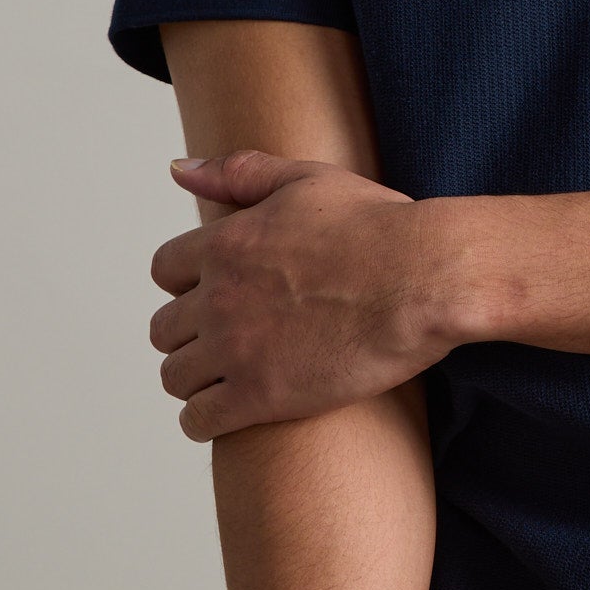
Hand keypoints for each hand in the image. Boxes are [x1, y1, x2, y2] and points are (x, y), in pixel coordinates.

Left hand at [150, 151, 445, 438]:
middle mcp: (218, 297)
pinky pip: (199, 419)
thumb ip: (238, 172)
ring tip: (224, 382)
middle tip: (222, 344)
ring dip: (194, 380)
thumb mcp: (307, 180)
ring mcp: (235, 349)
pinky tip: (226, 416)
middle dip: (188, 336)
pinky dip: (203, 420)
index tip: (213, 295)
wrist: (425, 279)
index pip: (165, 272)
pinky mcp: (260, 396)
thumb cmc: (379, 227)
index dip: (186, 285)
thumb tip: (177, 169)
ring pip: (176, 377)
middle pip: (164, 329)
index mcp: (224, 244)